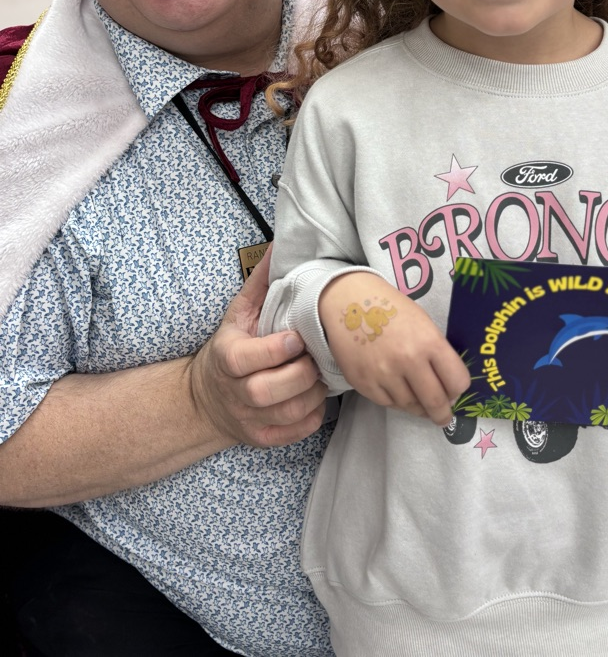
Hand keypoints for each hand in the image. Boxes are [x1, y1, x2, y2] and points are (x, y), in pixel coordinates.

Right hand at [189, 248, 327, 447]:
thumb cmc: (230, 347)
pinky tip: (316, 398)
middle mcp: (235, 393)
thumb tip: (280, 247)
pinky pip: (294, 433)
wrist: (206, 399)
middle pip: (267, 391)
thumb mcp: (238, 313)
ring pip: (286, 414)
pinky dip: (312, 417)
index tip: (297, 338)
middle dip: (300, 374)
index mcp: (227, 358)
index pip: (247, 359)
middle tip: (316, 358)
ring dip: (313, 395)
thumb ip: (261, 283)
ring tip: (322, 376)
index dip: (276, 350)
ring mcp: (248, 419)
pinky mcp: (262, 438)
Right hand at [319, 272, 469, 426]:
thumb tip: (446, 384)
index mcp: (429, 341)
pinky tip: (398, 393)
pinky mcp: (363, 383)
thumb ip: (436, 352)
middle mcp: (408, 360)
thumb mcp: (422, 323)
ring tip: (419, 403)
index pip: (457, 381)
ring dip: (418, 407)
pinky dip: (396, 402)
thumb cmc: (390, 308)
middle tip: (443, 416)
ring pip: (410, 406)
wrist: (348, 301)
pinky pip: (388, 404)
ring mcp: (384, 374)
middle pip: (435, 402)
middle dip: (442, 414)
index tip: (454, 392)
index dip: (458, 389)